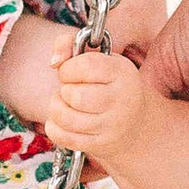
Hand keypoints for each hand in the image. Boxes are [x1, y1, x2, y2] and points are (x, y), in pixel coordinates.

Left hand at [42, 43, 147, 164]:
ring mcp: (112, 125)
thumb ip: (70, 44)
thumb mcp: (98, 58)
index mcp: (122, 72)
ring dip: (56, 109)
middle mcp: (122, 99)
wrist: (134, 122)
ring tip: (64, 104)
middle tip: (70, 90)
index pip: (86, 66)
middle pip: (76, 97)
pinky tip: (61, 120)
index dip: (68, 68)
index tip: (69, 72)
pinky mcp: (100, 144)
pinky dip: (54, 128)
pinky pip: (65, 138)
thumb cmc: (108, 84)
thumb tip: (55, 61)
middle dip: (64, 91)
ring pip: (67, 119)